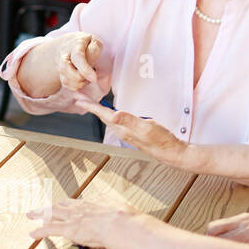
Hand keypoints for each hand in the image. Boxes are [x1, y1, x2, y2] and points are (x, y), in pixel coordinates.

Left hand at [27, 198, 135, 246]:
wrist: (121, 224)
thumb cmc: (126, 219)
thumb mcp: (122, 208)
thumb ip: (118, 208)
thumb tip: (119, 207)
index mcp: (94, 202)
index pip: (79, 203)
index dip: (70, 205)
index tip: (66, 206)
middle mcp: (81, 207)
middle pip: (62, 205)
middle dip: (51, 206)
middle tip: (43, 207)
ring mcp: (74, 217)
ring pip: (52, 213)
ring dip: (40, 214)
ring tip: (31, 214)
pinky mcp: (69, 229)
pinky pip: (50, 229)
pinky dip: (40, 232)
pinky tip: (32, 233)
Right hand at [55, 33, 103, 92]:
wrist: (68, 45)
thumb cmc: (85, 44)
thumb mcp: (93, 41)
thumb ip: (95, 49)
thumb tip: (92, 60)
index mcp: (75, 45)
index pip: (77, 57)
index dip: (85, 69)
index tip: (94, 79)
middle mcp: (64, 55)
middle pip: (65, 69)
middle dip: (80, 78)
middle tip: (92, 76)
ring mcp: (60, 66)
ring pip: (66, 80)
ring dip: (81, 83)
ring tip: (88, 75)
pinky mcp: (60, 75)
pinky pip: (67, 85)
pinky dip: (77, 86)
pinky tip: (83, 79)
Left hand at [72, 98, 188, 167]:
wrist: (170, 152)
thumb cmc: (161, 140)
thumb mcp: (147, 127)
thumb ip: (130, 120)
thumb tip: (114, 114)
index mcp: (123, 128)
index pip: (103, 114)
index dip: (90, 106)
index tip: (79, 99)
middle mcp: (122, 131)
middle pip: (101, 116)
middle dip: (89, 106)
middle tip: (78, 96)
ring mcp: (127, 132)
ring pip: (107, 118)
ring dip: (97, 109)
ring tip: (88, 102)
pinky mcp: (132, 132)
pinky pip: (115, 120)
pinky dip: (107, 113)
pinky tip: (109, 111)